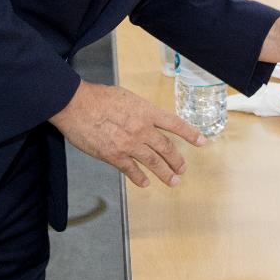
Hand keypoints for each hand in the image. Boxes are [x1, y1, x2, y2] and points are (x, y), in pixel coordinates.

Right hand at [49, 80, 204, 188]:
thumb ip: (139, 111)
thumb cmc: (99, 97)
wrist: (76, 105)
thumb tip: (146, 120)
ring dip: (165, 173)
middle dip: (177, 160)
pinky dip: (139, 178)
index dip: (190, 134)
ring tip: (173, 181)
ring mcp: (129, 144)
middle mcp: (142, 129)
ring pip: (153, 162)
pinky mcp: (114, 155)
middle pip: (166, 148)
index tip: (202, 142)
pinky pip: (131, 170)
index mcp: (147, 112)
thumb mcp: (127, 98)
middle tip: (182, 169)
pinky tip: (145, 182)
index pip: (175, 124)